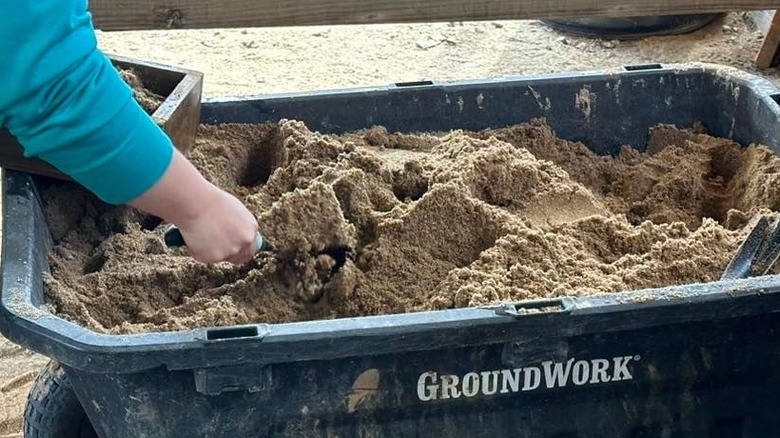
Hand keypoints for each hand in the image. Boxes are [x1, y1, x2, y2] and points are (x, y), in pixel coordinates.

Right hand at [128, 149, 259, 264]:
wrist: (196, 203)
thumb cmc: (210, 201)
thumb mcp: (234, 211)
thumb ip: (239, 226)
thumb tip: (234, 233)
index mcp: (251, 228)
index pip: (252, 247)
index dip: (241, 249)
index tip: (231, 247)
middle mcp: (245, 241)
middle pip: (241, 258)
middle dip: (228, 255)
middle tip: (214, 247)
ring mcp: (232, 250)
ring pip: (220, 257)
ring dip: (210, 250)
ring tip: (200, 232)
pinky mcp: (216, 257)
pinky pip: (204, 257)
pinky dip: (196, 250)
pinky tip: (194, 236)